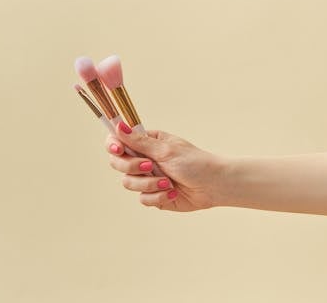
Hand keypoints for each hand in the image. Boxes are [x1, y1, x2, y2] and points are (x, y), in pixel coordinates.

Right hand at [105, 122, 227, 210]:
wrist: (213, 185)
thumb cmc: (195, 162)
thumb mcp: (166, 150)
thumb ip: (139, 141)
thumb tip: (119, 126)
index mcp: (147, 143)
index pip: (119, 141)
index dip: (113, 146)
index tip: (118, 150)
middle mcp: (144, 159)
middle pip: (118, 164)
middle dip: (132, 167)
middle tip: (150, 167)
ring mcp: (148, 178)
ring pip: (129, 183)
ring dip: (149, 184)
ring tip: (168, 183)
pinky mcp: (153, 195)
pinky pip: (142, 199)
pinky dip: (158, 197)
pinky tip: (172, 193)